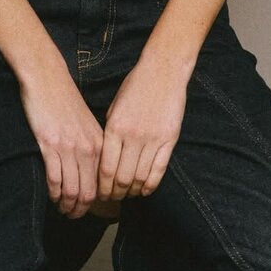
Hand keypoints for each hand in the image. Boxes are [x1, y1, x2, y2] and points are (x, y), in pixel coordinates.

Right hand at [18, 59, 104, 219]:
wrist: (47, 78)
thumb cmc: (64, 100)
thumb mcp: (86, 123)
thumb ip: (91, 146)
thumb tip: (90, 172)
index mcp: (99, 143)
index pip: (102, 183)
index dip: (96, 201)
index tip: (88, 208)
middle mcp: (87, 148)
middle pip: (88, 192)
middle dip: (81, 210)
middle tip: (73, 216)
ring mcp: (69, 147)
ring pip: (71, 190)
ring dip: (66, 206)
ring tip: (62, 210)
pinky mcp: (50, 145)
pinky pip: (54, 179)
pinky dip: (54, 193)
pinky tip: (51, 196)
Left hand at [97, 54, 186, 201]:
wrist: (162, 71)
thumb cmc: (135, 86)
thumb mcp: (114, 107)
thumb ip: (110, 133)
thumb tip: (105, 160)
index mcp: (115, 128)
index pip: (106, 169)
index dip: (102, 187)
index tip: (100, 195)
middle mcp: (132, 136)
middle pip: (122, 178)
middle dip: (115, 194)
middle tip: (112, 199)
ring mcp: (152, 139)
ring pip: (140, 178)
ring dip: (132, 192)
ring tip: (128, 195)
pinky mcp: (169, 140)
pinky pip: (159, 170)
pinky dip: (151, 185)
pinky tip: (145, 190)